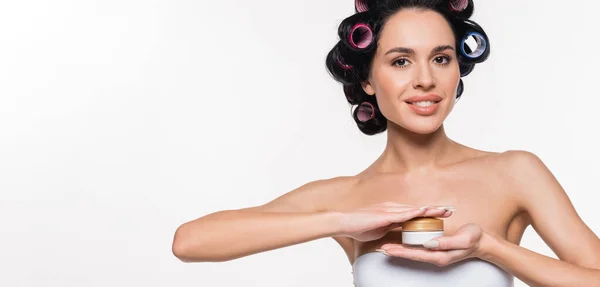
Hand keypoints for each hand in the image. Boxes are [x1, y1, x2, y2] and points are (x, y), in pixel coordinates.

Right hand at [337, 202, 454, 241]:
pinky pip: (404, 213)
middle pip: (418, 208)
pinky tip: (426, 211)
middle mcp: (393, 208)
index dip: (429, 212)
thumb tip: (398, 234)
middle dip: (434, 209)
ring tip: (444, 209)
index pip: (414, 212)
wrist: (344, 222)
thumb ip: (390, 228)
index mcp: (392, 211)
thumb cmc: (358, 227)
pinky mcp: (385, 214)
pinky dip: (416, 212)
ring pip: (414, 209)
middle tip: (450, 209)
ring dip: (430, 209)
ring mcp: (390, 210)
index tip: (442, 213)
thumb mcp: (379, 229)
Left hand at [378, 223, 483, 265]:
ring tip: (386, 245)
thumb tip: (428, 244)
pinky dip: (408, 244)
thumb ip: (446, 242)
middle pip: (411, 254)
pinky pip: (420, 247)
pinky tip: (401, 241)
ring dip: (399, 248)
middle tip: (380, 248)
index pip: (415, 254)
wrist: (484, 241)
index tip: (387, 249)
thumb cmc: (474, 238)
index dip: (400, 251)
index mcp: (440, 255)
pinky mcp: (437, 246)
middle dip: (395, 251)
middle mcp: (436, 256)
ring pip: (414, 251)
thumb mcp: (463, 239)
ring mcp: (436, 252)